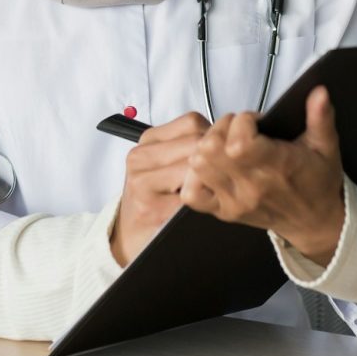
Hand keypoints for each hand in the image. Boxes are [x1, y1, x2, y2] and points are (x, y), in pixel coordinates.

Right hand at [110, 111, 211, 266]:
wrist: (131, 233)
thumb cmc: (156, 194)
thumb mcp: (166, 161)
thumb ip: (189, 144)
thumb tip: (225, 135)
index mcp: (148, 140)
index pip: (192, 123)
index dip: (213, 136)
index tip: (218, 152)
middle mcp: (140, 157)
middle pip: (196, 145)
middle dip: (214, 159)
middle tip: (220, 175)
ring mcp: (141, 183)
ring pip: (194, 170)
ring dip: (208, 181)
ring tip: (209, 190)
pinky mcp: (150, 209)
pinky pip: (189, 199)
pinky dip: (201, 203)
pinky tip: (200, 206)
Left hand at [179, 87, 344, 265]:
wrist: (315, 223)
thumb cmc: (318, 181)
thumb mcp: (326, 146)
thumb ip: (321, 117)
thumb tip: (319, 91)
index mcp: (277, 167)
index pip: (239, 140)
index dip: (242, 121)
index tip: (255, 121)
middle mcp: (252, 187)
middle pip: (210, 148)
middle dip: (221, 128)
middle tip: (237, 129)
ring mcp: (235, 202)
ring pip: (198, 164)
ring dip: (207, 147)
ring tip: (225, 145)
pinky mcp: (224, 212)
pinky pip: (192, 194)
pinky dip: (195, 176)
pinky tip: (212, 167)